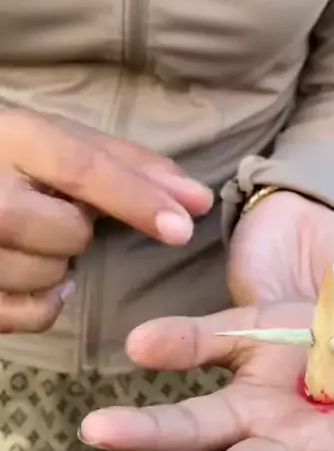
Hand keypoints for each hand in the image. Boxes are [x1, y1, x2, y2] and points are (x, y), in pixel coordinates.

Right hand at [0, 110, 212, 332]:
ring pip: (48, 275)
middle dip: (76, 232)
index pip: (82, 168)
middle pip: (68, 232)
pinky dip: (41, 303)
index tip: (184, 226)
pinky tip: (21, 275)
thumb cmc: (4, 159)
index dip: (137, 198)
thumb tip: (197, 200)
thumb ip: (127, 165)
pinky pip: (28, 314)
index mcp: (10, 136)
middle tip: (50, 215)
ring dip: (54, 265)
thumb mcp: (55, 141)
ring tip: (26, 241)